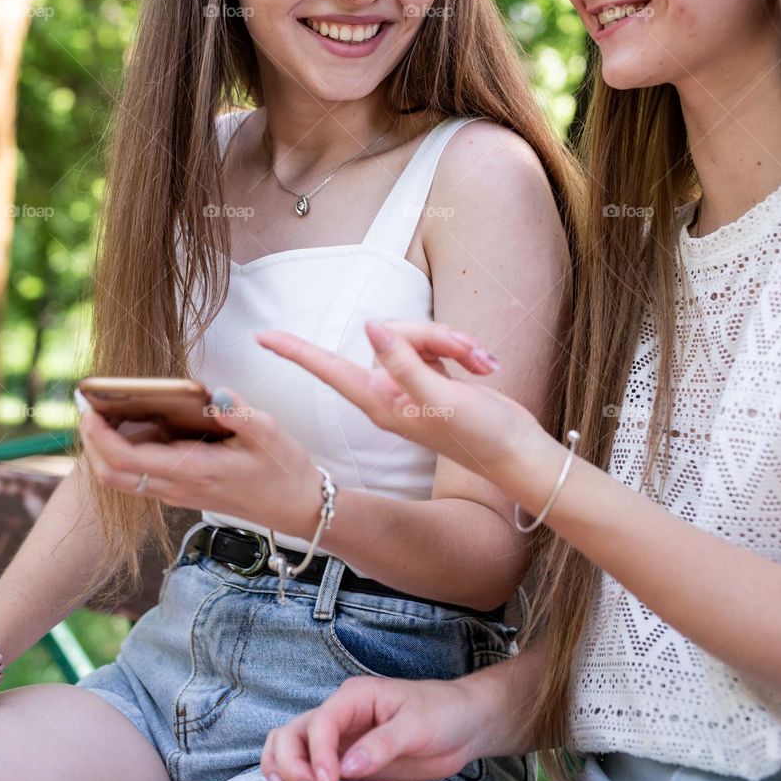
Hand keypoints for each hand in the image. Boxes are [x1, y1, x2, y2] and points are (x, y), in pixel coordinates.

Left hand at [78, 387, 321, 537]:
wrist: (297, 508)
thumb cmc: (284, 469)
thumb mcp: (269, 433)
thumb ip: (238, 412)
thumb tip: (213, 392)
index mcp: (194, 471)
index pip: (127, 460)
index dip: (99, 435)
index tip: (87, 407)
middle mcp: (179, 487)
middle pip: (111, 475)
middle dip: (90, 442)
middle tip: (85, 407)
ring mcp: (179, 493)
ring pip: (122, 480)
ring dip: (103, 450)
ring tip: (103, 412)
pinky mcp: (184, 492)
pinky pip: (140, 478)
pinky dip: (123, 456)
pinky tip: (134, 427)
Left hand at [256, 320, 547, 496]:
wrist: (518, 453)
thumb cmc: (479, 435)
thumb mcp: (441, 398)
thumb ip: (405, 361)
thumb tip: (373, 328)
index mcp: (382, 401)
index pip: (329, 370)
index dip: (296, 352)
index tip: (262, 337)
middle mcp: (391, 390)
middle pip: (392, 334)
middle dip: (432, 334)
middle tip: (466, 353)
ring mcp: (413, 382)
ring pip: (419, 335)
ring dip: (453, 342)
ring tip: (480, 363)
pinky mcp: (435, 375)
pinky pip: (439, 344)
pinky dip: (463, 349)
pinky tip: (484, 366)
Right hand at [261, 675, 488, 780]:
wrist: (463, 722)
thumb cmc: (443, 712)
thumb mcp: (417, 725)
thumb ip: (383, 744)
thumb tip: (347, 767)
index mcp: (354, 696)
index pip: (319, 723)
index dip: (317, 756)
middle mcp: (340, 714)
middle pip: (293, 733)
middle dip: (291, 765)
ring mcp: (341, 737)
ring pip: (292, 746)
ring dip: (284, 769)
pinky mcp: (347, 759)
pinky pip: (311, 765)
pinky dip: (298, 778)